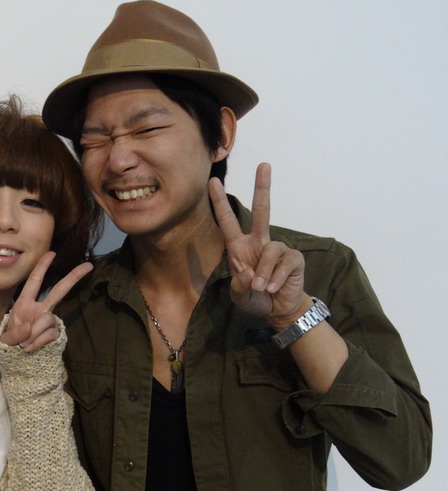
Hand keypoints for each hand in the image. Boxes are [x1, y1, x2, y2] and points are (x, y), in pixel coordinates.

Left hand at [0, 251, 92, 350]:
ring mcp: (49, 320)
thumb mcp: (6, 337)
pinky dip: (38, 342)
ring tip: (23, 344)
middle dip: (73, 277)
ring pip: (46, 320)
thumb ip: (16, 333)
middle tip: (88, 266)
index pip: (34, 281)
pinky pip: (49, 334)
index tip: (51, 253)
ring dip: (32, 334)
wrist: (18, 360)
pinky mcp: (55, 332)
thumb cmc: (10, 343)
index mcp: (25, 303)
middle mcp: (40, 308)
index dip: (42, 267)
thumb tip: (29, 329)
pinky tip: (30, 348)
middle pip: (59, 290)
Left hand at [209, 163, 309, 328]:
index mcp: (239, 247)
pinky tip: (273, 289)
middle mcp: (258, 242)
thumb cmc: (254, 298)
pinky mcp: (293, 258)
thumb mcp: (239, 295)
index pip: (228, 221)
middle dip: (262, 188)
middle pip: (262, 211)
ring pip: (269, 251)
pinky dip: (275, 279)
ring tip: (261, 288)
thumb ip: (239, 285)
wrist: (277, 310)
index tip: (213, 181)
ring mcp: (277, 248)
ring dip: (263, 273)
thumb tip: (249, 273)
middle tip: (264, 164)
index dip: (220, 202)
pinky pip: (283, 264)